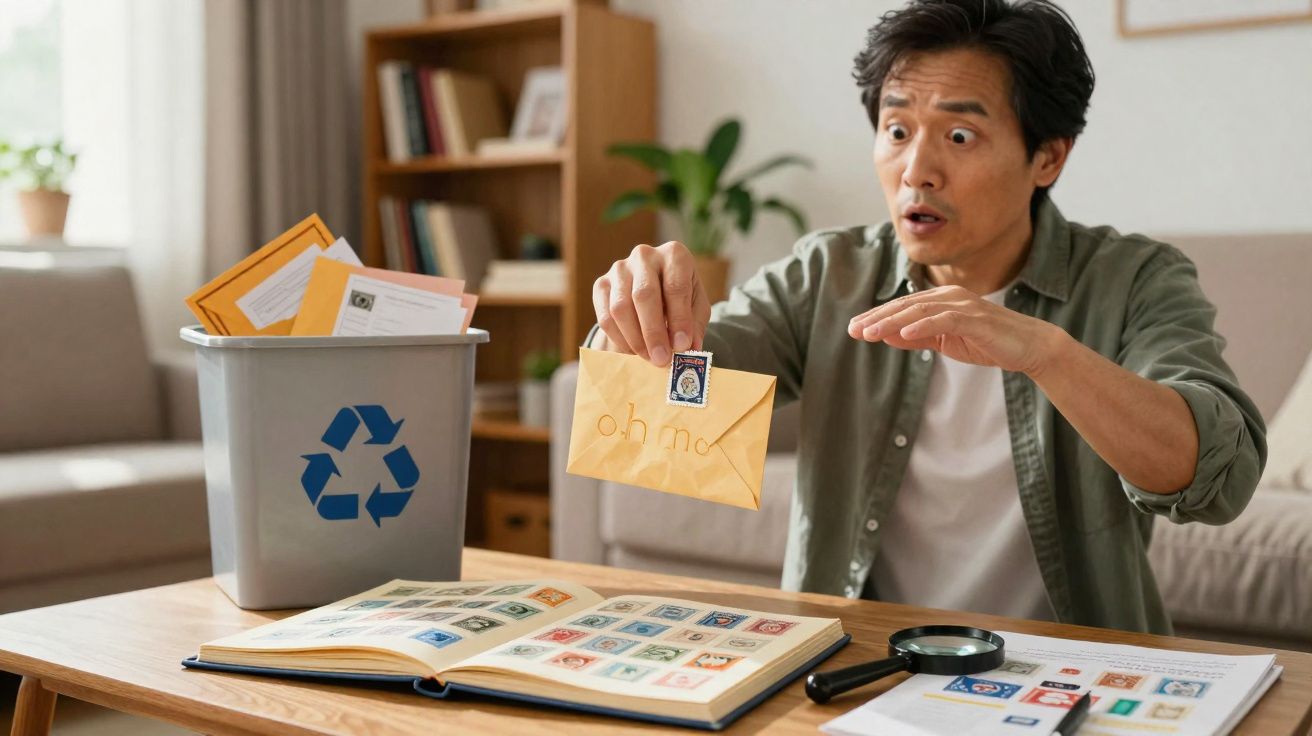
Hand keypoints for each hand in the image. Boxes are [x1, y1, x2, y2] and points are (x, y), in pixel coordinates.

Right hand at [593, 241, 711, 365]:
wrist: (654, 287)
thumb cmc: (679, 297)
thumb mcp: (696, 307)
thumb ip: (695, 326)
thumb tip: (690, 349)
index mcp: (674, 254)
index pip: (675, 287)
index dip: (679, 319)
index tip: (682, 345)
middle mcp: (645, 255)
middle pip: (644, 295)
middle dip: (653, 332)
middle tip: (661, 359)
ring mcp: (619, 268)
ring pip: (621, 307)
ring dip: (635, 339)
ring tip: (649, 358)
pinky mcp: (601, 284)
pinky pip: (606, 316)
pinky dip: (619, 338)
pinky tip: (633, 351)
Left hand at [846, 285, 1062, 376]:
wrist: (1028, 347)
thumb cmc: (987, 342)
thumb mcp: (945, 342)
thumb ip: (918, 337)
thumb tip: (887, 336)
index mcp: (941, 300)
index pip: (902, 307)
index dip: (877, 316)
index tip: (854, 328)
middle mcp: (950, 297)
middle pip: (905, 306)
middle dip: (877, 318)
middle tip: (853, 330)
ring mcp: (964, 306)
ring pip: (920, 311)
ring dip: (892, 322)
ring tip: (870, 333)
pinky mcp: (976, 319)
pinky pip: (944, 320)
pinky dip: (922, 326)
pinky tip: (902, 335)